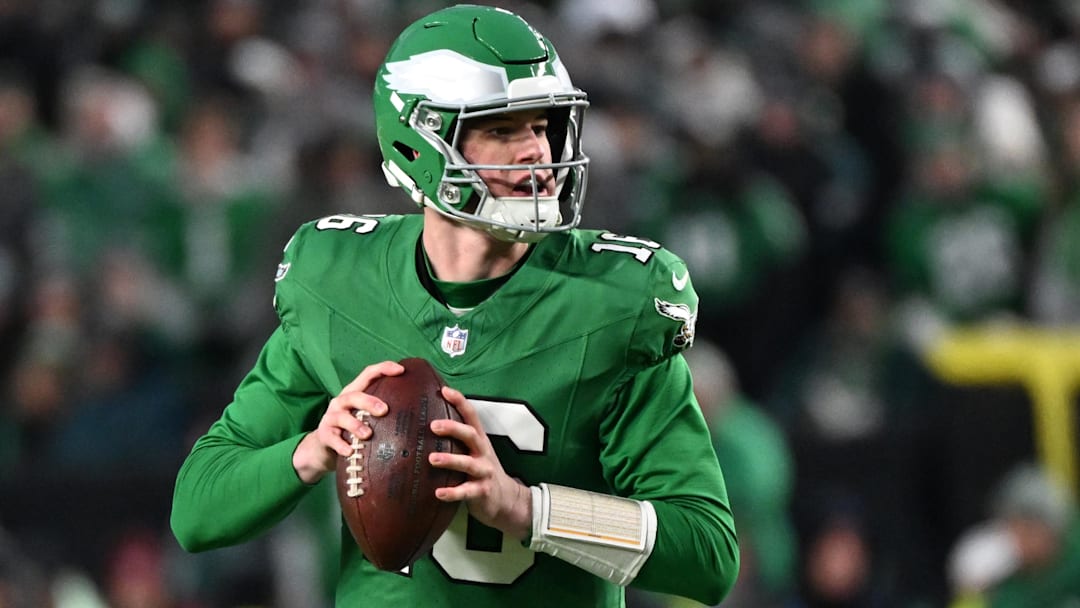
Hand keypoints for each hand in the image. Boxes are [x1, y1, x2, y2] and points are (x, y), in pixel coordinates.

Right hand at [291, 360, 403, 483]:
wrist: (324, 449)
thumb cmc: (354, 430)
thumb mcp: (366, 416)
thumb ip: (384, 411)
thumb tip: (419, 411)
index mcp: (355, 393)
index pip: (368, 374)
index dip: (383, 368)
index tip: (401, 370)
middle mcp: (341, 402)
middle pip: (354, 395)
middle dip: (369, 401)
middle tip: (384, 410)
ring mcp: (331, 418)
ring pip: (341, 417)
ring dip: (355, 425)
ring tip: (367, 434)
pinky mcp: (324, 435)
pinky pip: (332, 438)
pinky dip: (341, 445)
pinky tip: (350, 451)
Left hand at [428, 387, 531, 540]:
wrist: (507, 499)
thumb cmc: (482, 471)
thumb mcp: (474, 452)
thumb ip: (457, 440)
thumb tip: (427, 423)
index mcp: (479, 440)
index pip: (471, 415)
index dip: (460, 402)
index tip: (444, 390)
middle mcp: (483, 452)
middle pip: (470, 435)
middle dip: (453, 429)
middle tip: (433, 425)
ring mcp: (484, 472)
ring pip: (468, 464)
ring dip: (450, 460)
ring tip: (432, 459)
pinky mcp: (482, 492)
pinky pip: (466, 492)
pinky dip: (452, 493)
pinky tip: (438, 493)